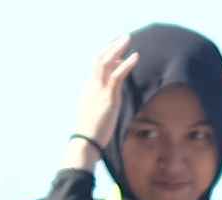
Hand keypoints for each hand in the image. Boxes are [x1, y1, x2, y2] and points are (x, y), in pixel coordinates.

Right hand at [71, 34, 137, 151]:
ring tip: (128, 38)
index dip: (107, 55)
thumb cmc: (90, 133)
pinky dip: (127, 64)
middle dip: (110, 46)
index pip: (96, 66)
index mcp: (88, 88)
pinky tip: (136, 56)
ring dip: (117, 48)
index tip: (117, 50)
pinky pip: (117, 75)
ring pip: (106, 61)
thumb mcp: (93, 114)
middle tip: (122, 36)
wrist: (85, 141)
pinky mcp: (108, 97)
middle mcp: (92, 85)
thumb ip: (99, 105)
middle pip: (99, 58)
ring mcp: (99, 90)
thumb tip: (106, 105)